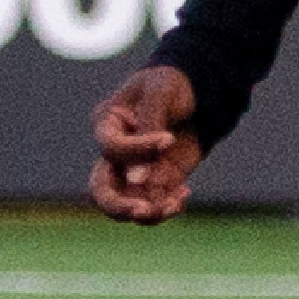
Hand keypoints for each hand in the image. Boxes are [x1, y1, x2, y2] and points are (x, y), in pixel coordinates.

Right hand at [84, 60, 208, 225]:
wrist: (198, 93)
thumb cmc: (171, 85)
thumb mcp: (160, 94)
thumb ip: (148, 130)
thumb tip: (137, 182)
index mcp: (107, 125)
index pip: (111, 148)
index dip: (137, 150)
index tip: (169, 139)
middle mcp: (115, 154)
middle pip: (101, 190)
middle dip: (118, 206)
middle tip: (143, 210)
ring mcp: (134, 172)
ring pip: (126, 206)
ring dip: (149, 212)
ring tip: (174, 204)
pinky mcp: (157, 182)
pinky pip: (154, 205)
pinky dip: (168, 206)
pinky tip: (184, 193)